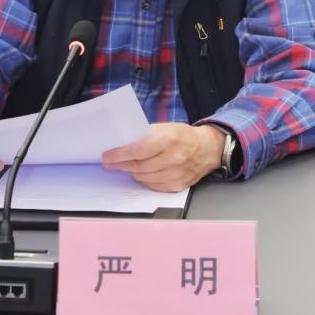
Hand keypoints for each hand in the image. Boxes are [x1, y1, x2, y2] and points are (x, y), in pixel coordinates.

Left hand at [101, 123, 225, 191]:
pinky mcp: (177, 186)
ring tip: (122, 166)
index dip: (119, 154)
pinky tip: (138, 173)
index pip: (138, 150)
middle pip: (139, 166)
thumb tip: (122, 144)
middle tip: (109, 162)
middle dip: (120, 165)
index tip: (107, 156)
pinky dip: (143, 180)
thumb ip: (145, 136)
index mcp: (169, 139)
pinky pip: (153, 186)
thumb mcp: (165, 128)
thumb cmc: (182, 136)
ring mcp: (176, 174)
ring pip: (144, 177)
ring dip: (130, 172)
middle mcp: (174, 158)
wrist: (206, 149)